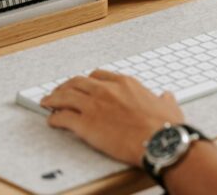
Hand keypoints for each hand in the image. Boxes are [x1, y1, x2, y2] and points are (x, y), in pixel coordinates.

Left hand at [41, 70, 183, 166]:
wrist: (159, 141)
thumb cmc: (164, 127)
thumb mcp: (169, 107)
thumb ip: (164, 100)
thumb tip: (167, 97)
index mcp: (125, 84)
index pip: (98, 75)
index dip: (87, 80)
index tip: (83, 84)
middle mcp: (106, 90)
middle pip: (77, 82)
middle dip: (66, 86)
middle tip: (60, 91)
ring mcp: (94, 106)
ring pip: (65, 96)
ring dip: (53, 99)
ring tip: (47, 102)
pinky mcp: (86, 125)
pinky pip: (63, 118)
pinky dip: (55, 119)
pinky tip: (52, 121)